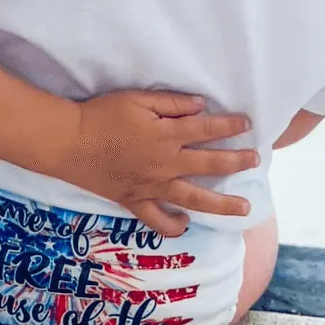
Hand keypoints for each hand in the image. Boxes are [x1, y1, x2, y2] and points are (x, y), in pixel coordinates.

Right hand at [57, 90, 257, 237]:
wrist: (69, 141)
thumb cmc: (100, 115)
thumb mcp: (135, 98)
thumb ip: (169, 103)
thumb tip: (199, 107)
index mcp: (166, 135)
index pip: (205, 129)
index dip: (229, 125)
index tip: (247, 124)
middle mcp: (166, 164)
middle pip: (209, 164)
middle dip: (236, 161)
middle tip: (255, 160)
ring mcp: (152, 187)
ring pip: (194, 199)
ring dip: (223, 204)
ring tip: (244, 208)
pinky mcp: (135, 201)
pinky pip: (158, 220)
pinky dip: (174, 225)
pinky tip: (186, 223)